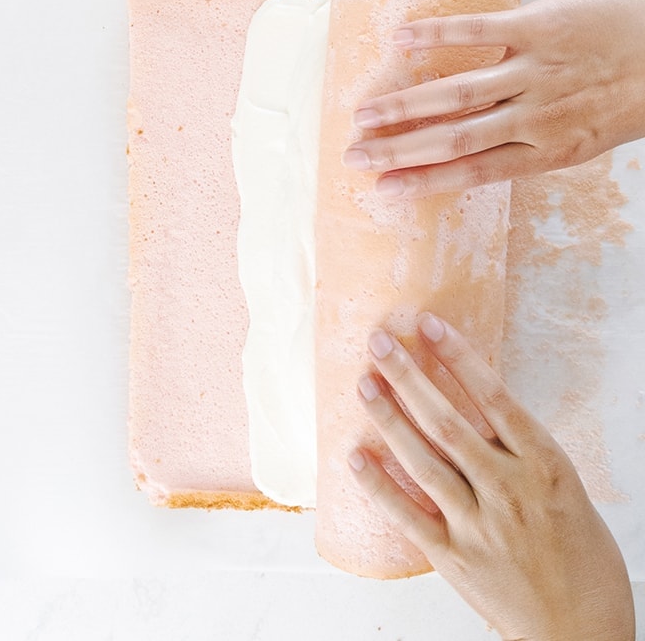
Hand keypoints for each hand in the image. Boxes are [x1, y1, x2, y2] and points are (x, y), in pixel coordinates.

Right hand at [343, 0, 644, 197]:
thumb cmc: (642, 91)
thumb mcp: (594, 132)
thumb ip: (541, 138)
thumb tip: (486, 144)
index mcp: (553, 149)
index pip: (474, 171)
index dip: (424, 181)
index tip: (383, 189)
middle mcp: (538, 116)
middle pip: (454, 138)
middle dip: (399, 150)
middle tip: (354, 156)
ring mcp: (537, 70)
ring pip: (458, 93)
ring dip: (405, 104)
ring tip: (364, 113)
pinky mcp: (540, 26)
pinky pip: (479, 31)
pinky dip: (438, 35)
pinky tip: (402, 39)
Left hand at [350, 313, 631, 639]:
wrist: (581, 630)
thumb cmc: (582, 562)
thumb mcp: (567, 496)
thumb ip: (522, 460)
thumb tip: (477, 417)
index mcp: (547, 468)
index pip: (496, 399)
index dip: (460, 358)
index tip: (428, 326)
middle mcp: (510, 490)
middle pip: (449, 421)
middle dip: (410, 377)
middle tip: (378, 340)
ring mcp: (479, 523)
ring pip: (423, 460)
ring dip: (389, 419)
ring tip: (363, 384)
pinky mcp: (453, 556)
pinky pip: (406, 513)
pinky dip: (377, 483)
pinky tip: (354, 455)